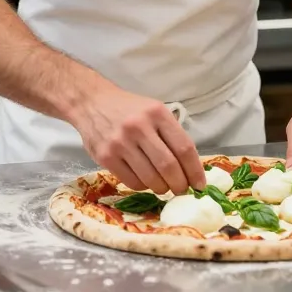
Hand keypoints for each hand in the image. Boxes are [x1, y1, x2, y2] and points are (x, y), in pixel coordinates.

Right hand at [70, 84, 206, 194]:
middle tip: (182, 190)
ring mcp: (121, 142)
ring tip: (164, 186)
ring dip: (162, 188)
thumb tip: (190, 168)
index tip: (200, 185)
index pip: (184, 148)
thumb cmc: (129, 109)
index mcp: (157, 113)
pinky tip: (145, 181)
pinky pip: (132, 182)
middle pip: (168, 166)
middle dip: (180, 184)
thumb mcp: (153, 110)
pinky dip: (144, 187)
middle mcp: (139, 127)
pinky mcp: (106, 156)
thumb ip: (170, 133)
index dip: (195, 170)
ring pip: (151, 178)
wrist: (91, 102)